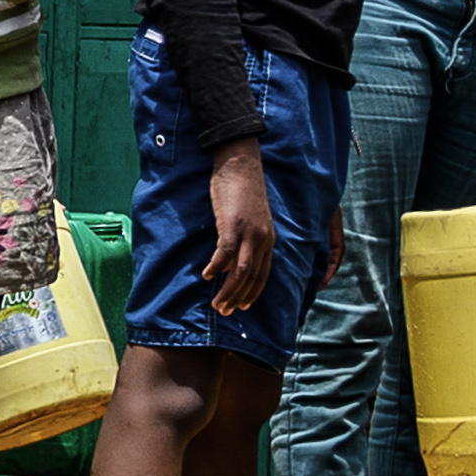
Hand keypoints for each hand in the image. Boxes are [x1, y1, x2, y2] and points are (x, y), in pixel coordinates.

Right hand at [200, 137, 276, 313]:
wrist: (241, 164)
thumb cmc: (242, 189)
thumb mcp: (250, 218)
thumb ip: (246, 239)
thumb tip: (230, 262)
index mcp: (268, 239)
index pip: (264, 274)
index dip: (252, 293)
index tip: (241, 306)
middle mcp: (263, 239)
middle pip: (252, 277)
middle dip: (238, 298)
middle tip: (224, 311)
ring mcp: (249, 233)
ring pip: (241, 272)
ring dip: (228, 291)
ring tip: (216, 304)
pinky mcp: (233, 225)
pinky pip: (225, 254)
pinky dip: (216, 268)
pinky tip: (206, 276)